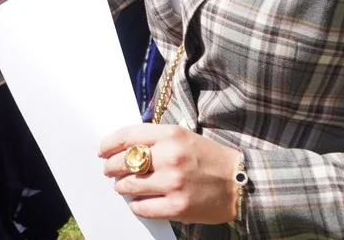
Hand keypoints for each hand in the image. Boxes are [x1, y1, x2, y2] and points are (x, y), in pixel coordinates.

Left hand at [100, 124, 241, 223]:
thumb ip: (156, 139)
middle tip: (109, 170)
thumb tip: (125, 147)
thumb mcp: (184, 137)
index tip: (102, 150)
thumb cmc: (211, 158)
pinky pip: (142, 207)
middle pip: (125, 161)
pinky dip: (136, 205)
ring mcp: (173, 183)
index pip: (128, 136)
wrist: (241, 184)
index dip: (110, 144)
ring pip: (130, 185)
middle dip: (111, 166)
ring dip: (122, 186)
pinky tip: (138, 202)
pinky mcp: (177, 207)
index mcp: (172, 135)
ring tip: (123, 186)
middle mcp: (170, 157)